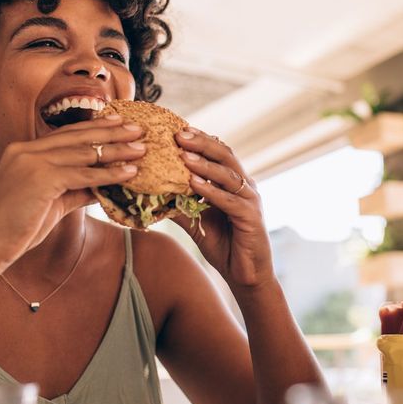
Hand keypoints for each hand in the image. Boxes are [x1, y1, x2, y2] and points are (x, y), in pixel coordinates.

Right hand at [0, 116, 145, 270]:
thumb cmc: (16, 227)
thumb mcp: (50, 202)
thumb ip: (74, 189)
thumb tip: (102, 186)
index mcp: (24, 151)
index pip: (66, 134)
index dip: (94, 128)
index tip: (118, 123)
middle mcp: (26, 150)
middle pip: (78, 136)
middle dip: (111, 131)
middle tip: (138, 128)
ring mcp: (32, 161)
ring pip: (84, 152)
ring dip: (117, 150)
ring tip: (141, 149)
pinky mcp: (40, 178)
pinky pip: (83, 174)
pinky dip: (109, 174)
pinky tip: (129, 172)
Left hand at [172, 127, 273, 287]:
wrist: (244, 274)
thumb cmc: (222, 244)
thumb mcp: (195, 220)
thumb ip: (179, 204)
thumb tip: (151, 193)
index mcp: (233, 182)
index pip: (218, 152)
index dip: (199, 139)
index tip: (177, 129)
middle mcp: (244, 186)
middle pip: (225, 155)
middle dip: (201, 143)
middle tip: (179, 133)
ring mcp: (250, 200)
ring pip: (227, 174)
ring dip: (204, 164)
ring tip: (184, 154)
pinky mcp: (251, 217)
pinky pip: (229, 200)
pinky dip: (211, 190)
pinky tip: (194, 183)